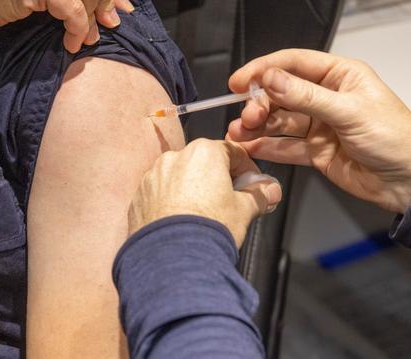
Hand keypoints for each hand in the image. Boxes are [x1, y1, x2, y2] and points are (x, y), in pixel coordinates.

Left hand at [129, 139, 281, 246]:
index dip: (247, 169)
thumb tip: (271, 190)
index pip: (233, 151)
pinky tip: (182, 222)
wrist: (172, 259)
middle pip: (204, 162)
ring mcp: (153, 176)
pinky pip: (160, 193)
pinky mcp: (139, 196)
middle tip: (231, 202)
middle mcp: (175, 158)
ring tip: (203, 215)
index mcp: (204, 152)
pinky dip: (171, 202)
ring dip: (192, 189)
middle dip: (219, 179)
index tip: (253, 184)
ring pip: (180, 177)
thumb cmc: (209, 229)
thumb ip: (259, 195)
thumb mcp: (245, 210)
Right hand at [227, 49, 410, 212]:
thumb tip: (270, 79)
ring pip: (280, 121)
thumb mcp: (349, 111)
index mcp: (339, 76)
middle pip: (281, 94)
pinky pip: (286, 146)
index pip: (293, 64)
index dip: (264, 70)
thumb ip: (306, 96)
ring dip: (257, 126)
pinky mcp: (316, 150)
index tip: (239, 81)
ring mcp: (319, 125)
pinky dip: (267, 146)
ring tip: (238, 134)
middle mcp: (326, 97)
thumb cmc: (394, 137)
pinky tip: (250, 147)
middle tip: (247, 117)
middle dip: (259, 104)